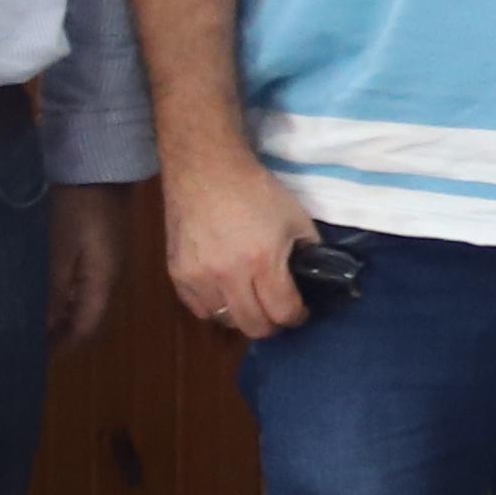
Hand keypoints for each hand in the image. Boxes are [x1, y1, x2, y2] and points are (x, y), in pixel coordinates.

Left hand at [43, 182, 126, 347]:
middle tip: (29, 344)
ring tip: (32, 322)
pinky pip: (83, 283)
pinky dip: (63, 296)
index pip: (86, 329)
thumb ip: (51, 290)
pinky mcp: (100, 247)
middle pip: (88, 318)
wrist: (102, 164)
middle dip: (61, 335)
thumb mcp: (59, 249)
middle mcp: (110, 278)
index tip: (35, 361)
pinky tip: (44, 293)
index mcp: (103, 283)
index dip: (62, 347)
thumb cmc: (79, 207)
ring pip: (84, 301)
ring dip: (61, 316)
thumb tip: (42, 328)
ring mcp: (108, 262)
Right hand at [162, 144, 320, 337]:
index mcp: (262, 260)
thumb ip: (310, 250)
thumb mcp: (296, 218)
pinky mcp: (177, 272)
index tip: (300, 312)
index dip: (296, 317)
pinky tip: (225, 292)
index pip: (282, 312)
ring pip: (224, 320)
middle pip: (253, 326)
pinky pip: (198, 308)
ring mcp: (198, 276)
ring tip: (250, 301)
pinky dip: (215, 307)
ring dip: (242, 316)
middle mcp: (228, 275)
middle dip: (272, 324)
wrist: (206, 169)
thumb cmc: (255, 190)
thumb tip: (318, 275)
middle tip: (277, 312)